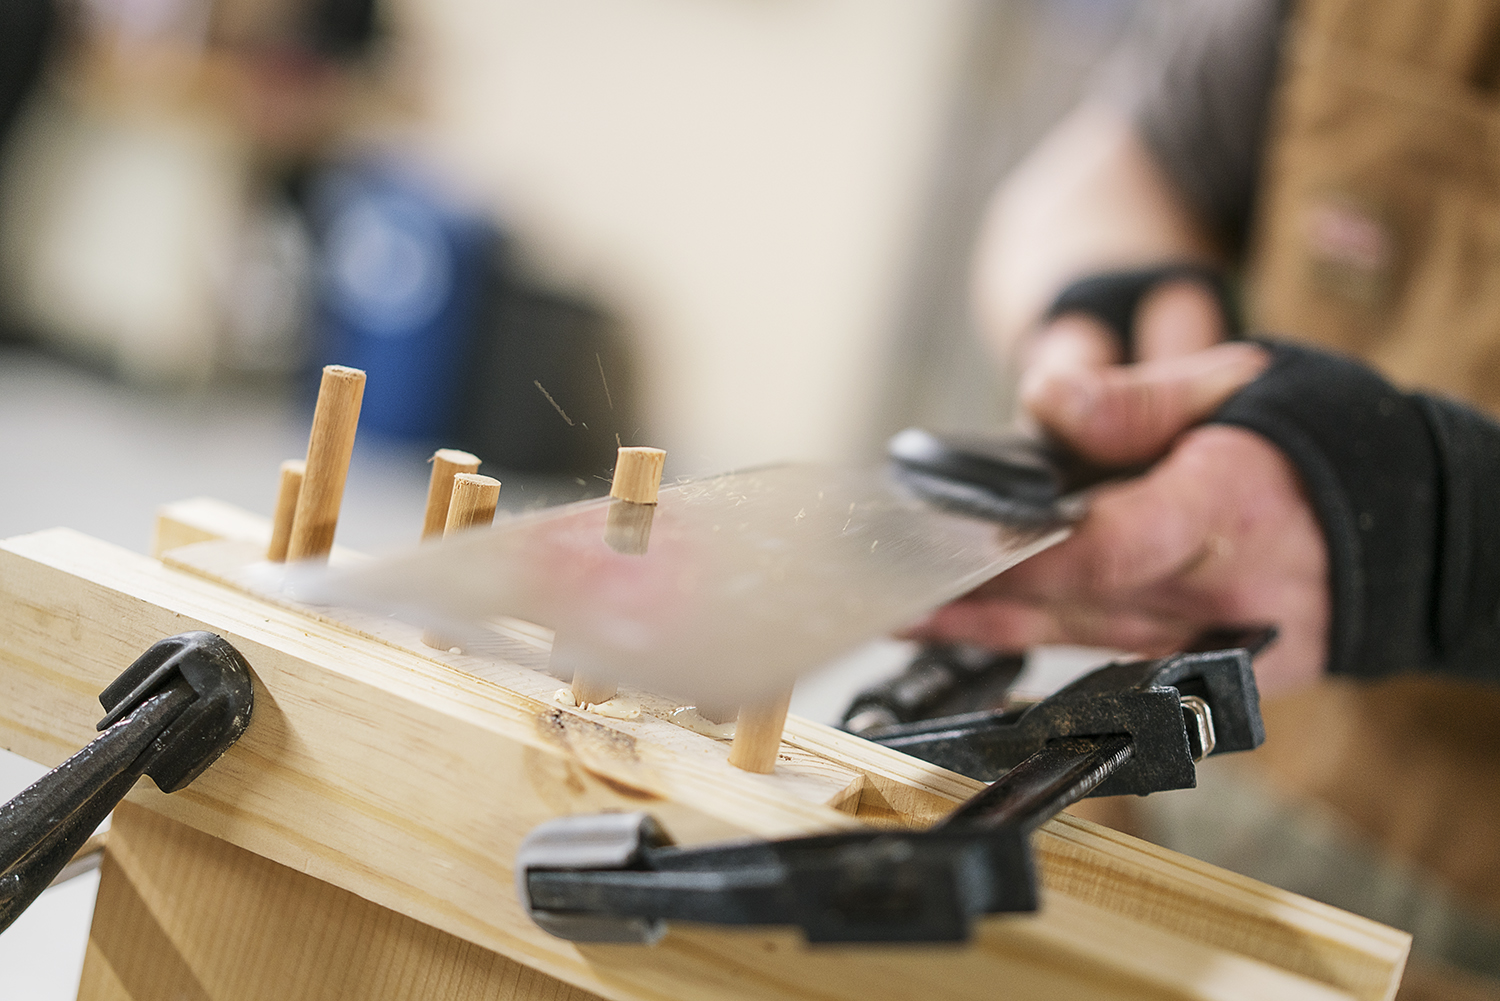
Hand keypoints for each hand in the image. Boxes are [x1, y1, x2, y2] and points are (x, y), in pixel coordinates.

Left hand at [912, 343, 1330, 695]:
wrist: (1416, 535)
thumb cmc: (1322, 443)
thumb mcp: (1245, 384)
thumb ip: (1139, 399)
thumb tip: (1045, 402)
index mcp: (1227, 508)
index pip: (1113, 545)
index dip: (1030, 552)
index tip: (955, 538)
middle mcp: (1212, 590)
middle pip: (1072, 601)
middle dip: (973, 591)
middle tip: (887, 576)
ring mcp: (1206, 641)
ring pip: (1071, 636)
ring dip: (980, 624)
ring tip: (895, 606)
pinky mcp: (1199, 666)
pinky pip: (1097, 654)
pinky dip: (1026, 637)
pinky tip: (961, 626)